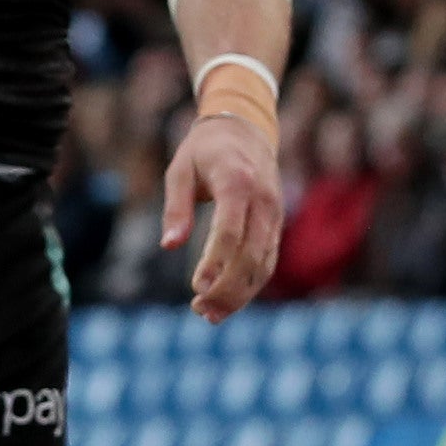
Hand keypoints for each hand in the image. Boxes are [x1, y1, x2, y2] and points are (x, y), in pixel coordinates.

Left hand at [165, 109, 285, 320]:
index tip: (197, 287)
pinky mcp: (276, 225)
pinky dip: (250, 285)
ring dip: (240, 293)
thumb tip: (169, 246)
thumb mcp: (179, 171)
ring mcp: (274, 214)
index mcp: (238, 182)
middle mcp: (263, 201)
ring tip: (211, 315)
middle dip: (228, 287)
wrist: (246, 130)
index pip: (230, 230)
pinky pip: (268, 260)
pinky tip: (229, 302)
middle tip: (200, 309)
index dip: (215, 262)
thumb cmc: (204, 151)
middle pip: (251, 254)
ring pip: (264, 263)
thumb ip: (176, 209)